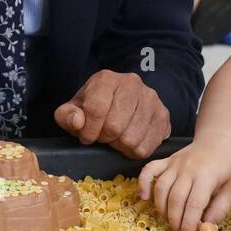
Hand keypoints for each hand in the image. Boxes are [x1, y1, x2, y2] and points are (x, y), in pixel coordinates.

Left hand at [54, 70, 170, 159]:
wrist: (123, 101)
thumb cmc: (95, 107)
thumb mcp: (74, 110)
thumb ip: (66, 116)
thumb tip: (77, 121)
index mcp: (106, 79)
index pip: (96, 110)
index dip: (88, 131)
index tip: (87, 137)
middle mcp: (131, 83)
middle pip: (115, 126)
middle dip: (105, 138)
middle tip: (104, 136)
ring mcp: (151, 98)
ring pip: (132, 138)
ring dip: (120, 146)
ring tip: (117, 137)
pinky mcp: (163, 114)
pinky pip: (148, 146)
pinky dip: (135, 151)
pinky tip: (130, 141)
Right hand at [138, 138, 230, 230]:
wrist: (218, 140)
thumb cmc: (226, 167)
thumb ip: (220, 209)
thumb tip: (206, 227)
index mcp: (207, 176)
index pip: (194, 204)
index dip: (188, 223)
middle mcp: (188, 168)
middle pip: (175, 198)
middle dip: (175, 220)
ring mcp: (175, 163)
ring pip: (161, 188)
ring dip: (162, 209)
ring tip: (169, 220)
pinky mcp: (166, 160)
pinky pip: (149, 170)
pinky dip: (143, 183)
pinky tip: (144, 197)